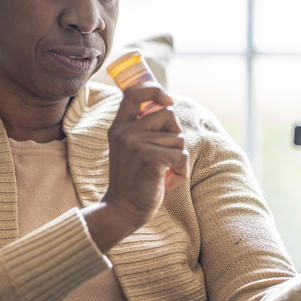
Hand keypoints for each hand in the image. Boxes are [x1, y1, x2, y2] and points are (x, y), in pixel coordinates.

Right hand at [82, 84, 187, 251]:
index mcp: (119, 126)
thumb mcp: (130, 148)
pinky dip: (181, 170)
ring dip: (179, 157)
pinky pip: (181, 155)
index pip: (134, 92)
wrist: (122, 209)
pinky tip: (170, 180)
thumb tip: (168, 107)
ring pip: (178, 138)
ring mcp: (136, 144)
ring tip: (165, 171)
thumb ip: (141, 129)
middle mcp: (125, 131)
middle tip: (167, 154)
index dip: (155, 91)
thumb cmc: (132, 180)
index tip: (167, 102)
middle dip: (175, 135)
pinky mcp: (150, 158)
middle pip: (168, 115)